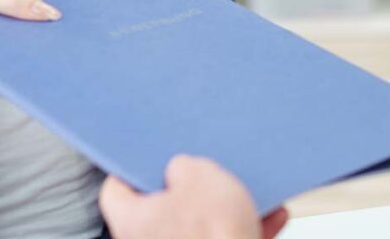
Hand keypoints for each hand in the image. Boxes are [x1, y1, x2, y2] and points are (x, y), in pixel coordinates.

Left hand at [99, 155, 288, 238]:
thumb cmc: (213, 234)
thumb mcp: (199, 176)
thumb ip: (185, 166)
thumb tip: (182, 169)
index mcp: (131, 222)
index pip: (117, 190)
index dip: (134, 170)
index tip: (151, 158)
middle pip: (165, 209)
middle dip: (191, 190)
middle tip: (207, 171)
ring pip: (201, 229)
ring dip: (226, 210)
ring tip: (250, 192)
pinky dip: (246, 230)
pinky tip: (272, 217)